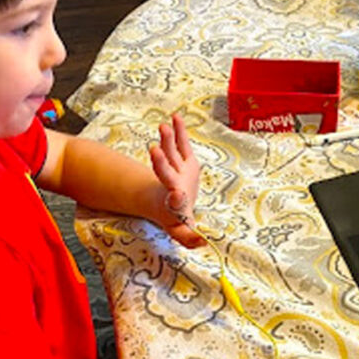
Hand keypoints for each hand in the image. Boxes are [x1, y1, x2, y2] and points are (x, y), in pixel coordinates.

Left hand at [149, 114, 204, 247]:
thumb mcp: (181, 232)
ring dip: (168, 141)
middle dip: (161, 164)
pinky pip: (181, 145)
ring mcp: (176, 171)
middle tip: (155, 151)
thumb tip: (203, 242)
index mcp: (175, 205)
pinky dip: (179, 132)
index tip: (175, 194)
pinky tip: (176, 116)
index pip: (175, 203)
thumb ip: (189, 238)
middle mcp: (173, 186)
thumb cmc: (176, 219)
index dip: (175, 199)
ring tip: (164, 126)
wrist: (168, 204)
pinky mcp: (183, 161)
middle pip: (166, 174)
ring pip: (170, 156)